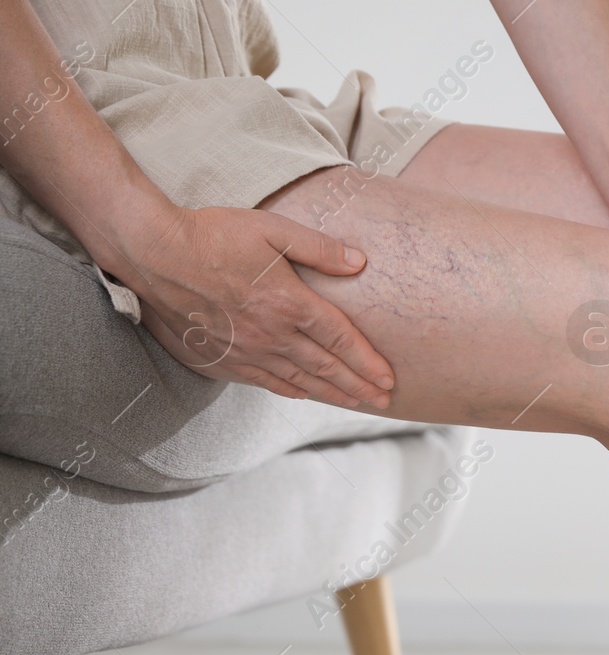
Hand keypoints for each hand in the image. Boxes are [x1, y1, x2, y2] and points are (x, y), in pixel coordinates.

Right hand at [121, 205, 392, 407]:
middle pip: (326, 368)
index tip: (389, 379)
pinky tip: (305, 395)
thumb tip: (359, 262)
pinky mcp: (223, 358)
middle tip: (384, 402)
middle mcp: (272, 334)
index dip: (368, 362)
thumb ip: (318, 248)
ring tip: (356, 404)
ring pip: (299, 381)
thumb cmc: (213, 235)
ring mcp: (247, 350)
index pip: (341, 339)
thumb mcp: (272, 229)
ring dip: (332, 394)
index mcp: (290, 303)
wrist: (152, 254)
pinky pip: (266, 382)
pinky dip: (291, 391)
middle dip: (359, 387)